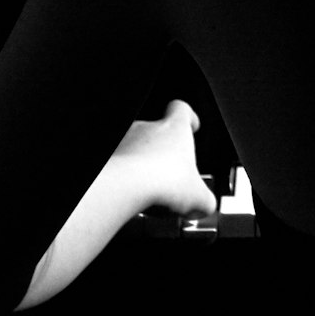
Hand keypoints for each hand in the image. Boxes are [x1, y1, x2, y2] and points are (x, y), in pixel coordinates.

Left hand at [113, 99, 218, 218]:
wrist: (123, 187)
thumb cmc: (160, 180)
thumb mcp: (197, 196)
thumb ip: (205, 200)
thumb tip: (206, 206)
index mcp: (175, 129)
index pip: (182, 110)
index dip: (188, 117)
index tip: (191, 126)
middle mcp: (148, 128)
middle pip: (158, 133)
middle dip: (163, 153)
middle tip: (169, 176)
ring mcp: (124, 140)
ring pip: (136, 148)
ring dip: (141, 164)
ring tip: (146, 190)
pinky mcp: (108, 157)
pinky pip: (118, 162)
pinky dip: (123, 176)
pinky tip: (129, 195)